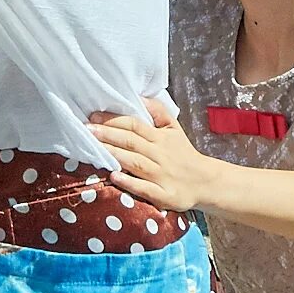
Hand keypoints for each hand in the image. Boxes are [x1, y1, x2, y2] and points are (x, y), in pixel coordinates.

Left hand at [89, 97, 219, 210]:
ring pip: (135, 163)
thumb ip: (159, 112)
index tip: (94, 116)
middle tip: (87, 130)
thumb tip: (140, 97)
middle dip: (108, 135)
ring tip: (94, 149)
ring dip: (115, 155)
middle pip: (132, 142)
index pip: (135, 125)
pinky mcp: (164, 195)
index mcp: (161, 138)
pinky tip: (114, 177)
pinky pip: (145, 188)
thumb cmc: (184, 155)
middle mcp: (160, 155)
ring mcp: (161, 175)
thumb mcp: (175, 130)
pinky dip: (130, 182)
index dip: (114, 120)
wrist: (206, 182)